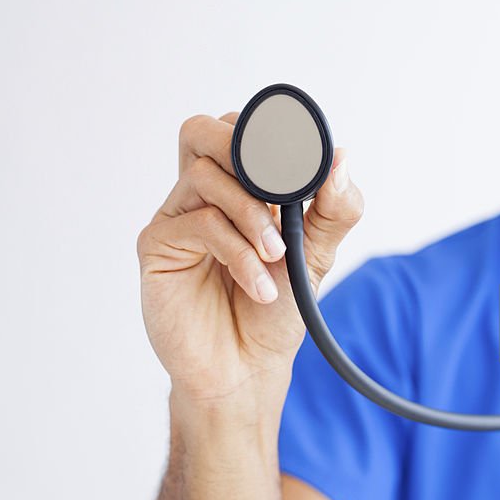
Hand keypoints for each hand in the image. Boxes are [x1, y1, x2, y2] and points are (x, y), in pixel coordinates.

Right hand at [136, 111, 363, 404]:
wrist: (247, 368)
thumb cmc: (276, 309)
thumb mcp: (317, 253)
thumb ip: (335, 207)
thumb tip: (342, 157)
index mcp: (238, 187)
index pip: (242, 130)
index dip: (271, 136)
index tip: (307, 167)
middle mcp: (202, 195)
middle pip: (202, 131)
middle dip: (245, 151)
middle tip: (279, 192)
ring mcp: (176, 217)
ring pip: (204, 174)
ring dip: (251, 215)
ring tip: (276, 257)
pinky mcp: (157, 246)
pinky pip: (197, 222)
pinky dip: (237, 250)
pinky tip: (257, 284)